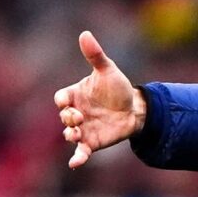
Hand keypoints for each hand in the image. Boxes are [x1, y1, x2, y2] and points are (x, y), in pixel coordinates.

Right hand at [54, 31, 146, 168]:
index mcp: (76, 94)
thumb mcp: (108, 70)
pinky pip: (80, 152)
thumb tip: (84, 34)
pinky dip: (77, 158)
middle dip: (68, 118)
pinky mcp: (91, 142)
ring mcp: (82, 128)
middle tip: (78, 117)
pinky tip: (75, 163)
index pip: (61, 98)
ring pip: (69, 134)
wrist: (135, 108)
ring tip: (76, 134)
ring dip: (70, 135)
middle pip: (64, 117)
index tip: (67, 101)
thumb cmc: (118, 88)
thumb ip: (95, 55)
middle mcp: (76, 112)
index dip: (62, 100)